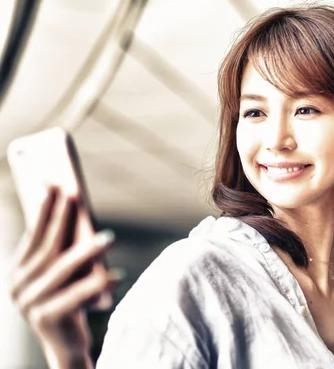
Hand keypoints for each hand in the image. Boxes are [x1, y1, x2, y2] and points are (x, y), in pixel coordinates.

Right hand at [9, 187, 120, 368]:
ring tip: (109, 237)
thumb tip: (78, 210)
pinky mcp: (46, 320)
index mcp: (18, 272)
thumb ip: (65, 250)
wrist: (67, 347)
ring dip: (86, 251)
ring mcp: (30, 304)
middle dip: (61, 219)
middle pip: (46, 248)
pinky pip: (75, 297)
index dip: (44, 210)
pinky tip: (117, 275)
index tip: (55, 184)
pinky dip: (96, 286)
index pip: (33, 236)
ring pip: (62, 270)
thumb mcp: (65, 275)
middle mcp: (18, 287)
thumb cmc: (71, 302)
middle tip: (77, 196)